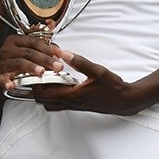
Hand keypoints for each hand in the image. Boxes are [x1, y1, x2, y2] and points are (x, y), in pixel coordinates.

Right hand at [0, 31, 64, 91]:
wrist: (5, 68)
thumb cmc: (20, 58)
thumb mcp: (31, 49)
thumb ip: (45, 49)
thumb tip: (58, 52)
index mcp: (15, 40)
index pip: (32, 41)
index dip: (46, 48)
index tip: (57, 56)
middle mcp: (8, 49)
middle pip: (28, 52)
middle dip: (45, 60)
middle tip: (57, 66)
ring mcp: (4, 63)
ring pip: (20, 63)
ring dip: (32, 67)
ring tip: (42, 72)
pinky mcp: (1, 75)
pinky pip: (2, 79)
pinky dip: (7, 82)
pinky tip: (12, 85)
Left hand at [30, 46, 145, 115]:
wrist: (124, 101)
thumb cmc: (112, 88)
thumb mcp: (97, 71)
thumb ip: (79, 62)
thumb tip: (62, 53)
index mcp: (71, 96)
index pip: (42, 93)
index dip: (35, 81)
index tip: (38, 68)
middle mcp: (68, 103)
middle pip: (40, 99)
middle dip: (36, 84)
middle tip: (40, 70)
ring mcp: (71, 105)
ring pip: (47, 101)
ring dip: (43, 89)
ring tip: (47, 74)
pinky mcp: (75, 104)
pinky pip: (56, 101)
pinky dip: (52, 91)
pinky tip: (59, 79)